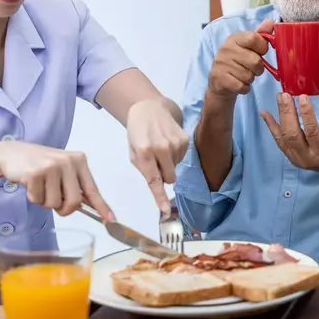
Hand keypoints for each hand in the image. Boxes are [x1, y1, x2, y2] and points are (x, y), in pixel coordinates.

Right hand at [0, 141, 113, 219]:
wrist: (12, 153)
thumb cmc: (40, 165)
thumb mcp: (63, 171)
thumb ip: (76, 186)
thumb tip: (93, 207)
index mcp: (79, 161)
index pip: (93, 189)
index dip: (102, 207)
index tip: (111, 220)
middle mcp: (68, 162)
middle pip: (74, 202)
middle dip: (63, 208)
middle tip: (54, 200)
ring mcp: (52, 166)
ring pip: (54, 203)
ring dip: (45, 201)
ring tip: (40, 186)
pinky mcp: (36, 173)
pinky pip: (38, 199)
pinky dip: (34, 197)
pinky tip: (30, 183)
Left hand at [127, 98, 189, 212]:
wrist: (150, 108)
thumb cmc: (138, 132)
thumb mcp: (132, 151)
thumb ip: (144, 169)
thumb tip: (160, 184)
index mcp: (144, 151)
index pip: (154, 180)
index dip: (159, 197)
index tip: (164, 210)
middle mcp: (162, 147)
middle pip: (169, 178)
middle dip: (163, 175)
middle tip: (155, 162)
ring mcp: (175, 142)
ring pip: (176, 168)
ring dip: (168, 163)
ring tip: (160, 147)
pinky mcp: (185, 139)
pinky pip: (181, 158)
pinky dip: (175, 155)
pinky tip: (168, 142)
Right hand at [208, 19, 274, 98]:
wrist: (219, 83)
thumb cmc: (238, 63)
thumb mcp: (248, 47)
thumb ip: (260, 35)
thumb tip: (271, 22)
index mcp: (234, 38)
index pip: (254, 38)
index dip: (262, 48)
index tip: (259, 53)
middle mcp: (225, 48)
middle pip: (256, 61)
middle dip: (258, 69)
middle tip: (251, 69)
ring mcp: (220, 64)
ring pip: (249, 76)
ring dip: (250, 79)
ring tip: (242, 76)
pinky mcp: (219, 79)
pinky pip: (242, 86)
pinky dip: (244, 88)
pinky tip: (238, 84)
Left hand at [260, 91, 318, 174]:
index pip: (311, 131)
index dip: (306, 113)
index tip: (302, 96)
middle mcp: (306, 158)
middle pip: (293, 134)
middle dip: (287, 113)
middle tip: (285, 95)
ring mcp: (295, 158)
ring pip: (283, 137)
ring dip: (279, 116)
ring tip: (279, 98)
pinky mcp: (289, 156)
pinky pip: (278, 140)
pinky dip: (271, 126)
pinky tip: (265, 113)